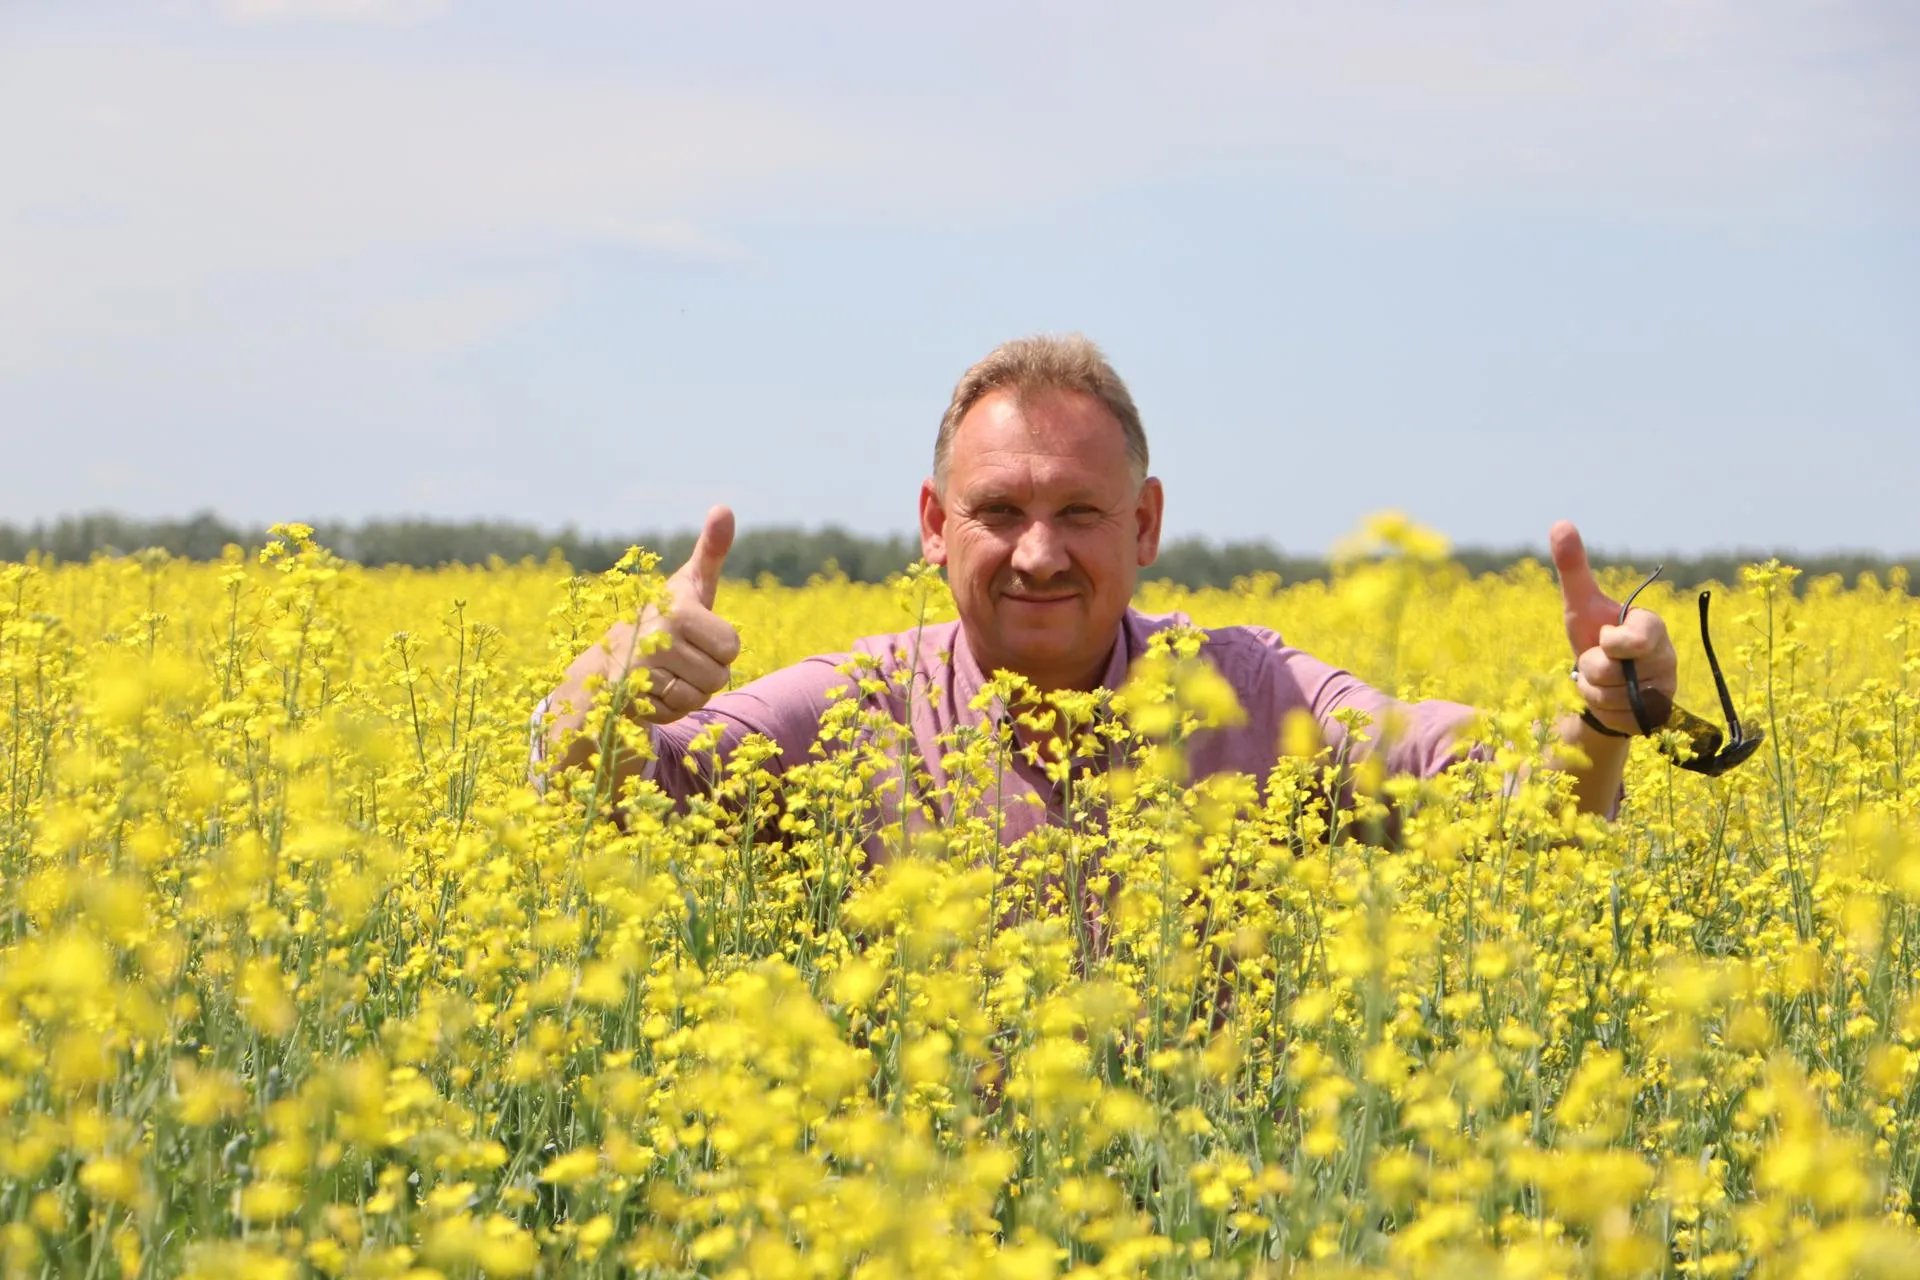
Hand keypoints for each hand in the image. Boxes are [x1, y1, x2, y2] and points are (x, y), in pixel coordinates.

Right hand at [580, 505, 741, 724]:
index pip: (732, 646)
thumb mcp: (690, 586)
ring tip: (665, 673)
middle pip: (718, 676)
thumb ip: (711, 550)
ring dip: (687, 692)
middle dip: (705, 673)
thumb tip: (724, 507)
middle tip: (679, 657)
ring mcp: (639, 668)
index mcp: (678, 609)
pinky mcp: (627, 696)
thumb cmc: (664, 618)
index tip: (695, 634)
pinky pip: (673, 713)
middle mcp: (656, 636)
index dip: (719, 646)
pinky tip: (651, 690)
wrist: (609, 658)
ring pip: (697, 697)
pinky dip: (667, 708)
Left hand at [1550, 520, 1676, 735]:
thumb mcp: (1579, 603)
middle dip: (1591, 667)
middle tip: (1599, 658)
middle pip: (1610, 672)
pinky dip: (1603, 711)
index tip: (1605, 638)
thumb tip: (1560, 522)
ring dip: (1593, 690)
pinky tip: (1610, 699)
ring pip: (1609, 698)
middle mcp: (1667, 658)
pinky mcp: (1656, 719)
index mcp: (1653, 627)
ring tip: (1603, 678)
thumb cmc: (1593, 634)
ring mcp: (1665, 690)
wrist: (1600, 681)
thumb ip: (1573, 567)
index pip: (1637, 638)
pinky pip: (1616, 720)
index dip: (1612, 642)